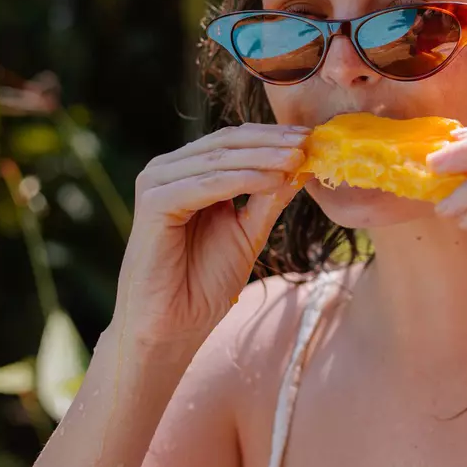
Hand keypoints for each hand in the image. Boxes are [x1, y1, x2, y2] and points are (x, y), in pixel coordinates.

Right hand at [108, 122, 309, 351]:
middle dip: (272, 141)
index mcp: (186, 173)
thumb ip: (268, 198)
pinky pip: (205, 185)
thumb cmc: (203, 285)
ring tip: (297, 159)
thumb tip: (300, 166)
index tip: (312, 138)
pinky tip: (272, 180)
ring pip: (219, 160)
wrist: (170, 329)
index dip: (273, 137)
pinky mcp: (154, 203)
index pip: (233, 142)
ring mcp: (157, 184)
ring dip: (262, 157)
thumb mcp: (247, 233)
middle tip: (309, 141)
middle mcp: (167, 171)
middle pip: (226, 143)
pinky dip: (241, 180)